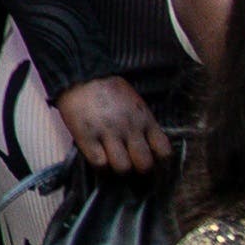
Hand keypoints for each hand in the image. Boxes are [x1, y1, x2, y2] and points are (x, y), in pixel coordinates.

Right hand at [54, 71, 170, 176]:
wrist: (81, 76)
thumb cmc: (109, 89)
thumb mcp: (135, 103)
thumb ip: (143, 123)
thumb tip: (147, 145)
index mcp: (144, 119)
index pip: (163, 151)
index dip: (158, 160)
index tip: (150, 158)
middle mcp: (130, 129)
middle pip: (144, 165)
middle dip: (138, 168)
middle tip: (131, 163)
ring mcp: (108, 134)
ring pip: (123, 168)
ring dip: (118, 168)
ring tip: (113, 160)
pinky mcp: (88, 138)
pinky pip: (100, 163)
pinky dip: (100, 164)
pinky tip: (98, 155)